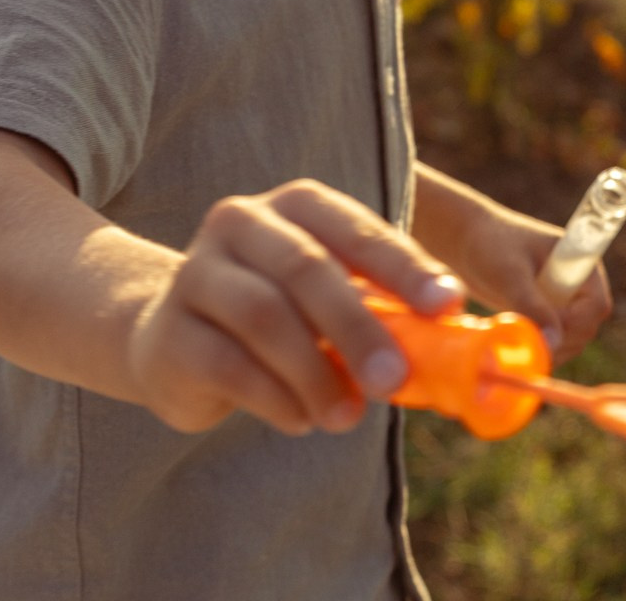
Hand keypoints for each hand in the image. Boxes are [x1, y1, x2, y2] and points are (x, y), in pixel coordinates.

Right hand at [126, 178, 463, 435]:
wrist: (174, 341)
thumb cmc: (283, 320)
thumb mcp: (333, 304)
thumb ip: (385, 316)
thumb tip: (454, 352)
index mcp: (296, 205)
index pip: (356, 229)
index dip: (404, 267)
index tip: (448, 306)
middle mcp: (242, 223)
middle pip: (306, 269)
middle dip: (358, 326)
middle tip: (394, 379)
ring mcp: (197, 272)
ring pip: (264, 316)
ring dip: (315, 374)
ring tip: (347, 417)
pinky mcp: (170, 330)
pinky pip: (228, 364)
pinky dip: (275, 398)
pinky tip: (300, 419)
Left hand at [445, 193, 613, 365]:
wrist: (467, 241)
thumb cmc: (489, 246)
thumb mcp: (510, 276)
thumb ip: (533, 307)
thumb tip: (553, 343)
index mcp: (579, 263)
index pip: (597, 304)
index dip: (577, 323)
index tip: (545, 328)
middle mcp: (577, 282)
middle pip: (587, 326)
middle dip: (562, 340)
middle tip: (526, 341)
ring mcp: (562, 298)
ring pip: (572, 338)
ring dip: (552, 348)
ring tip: (518, 342)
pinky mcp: (546, 312)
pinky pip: (555, 340)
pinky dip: (541, 348)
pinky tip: (518, 344)